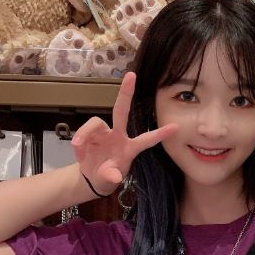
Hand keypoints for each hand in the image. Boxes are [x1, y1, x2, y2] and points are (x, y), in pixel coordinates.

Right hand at [72, 72, 177, 195]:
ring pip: (95, 122)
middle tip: (132, 75)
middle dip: (126, 93)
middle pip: (121, 110)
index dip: (160, 134)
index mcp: (129, 147)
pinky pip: (83, 133)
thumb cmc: (107, 175)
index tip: (176, 127)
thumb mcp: (110, 180)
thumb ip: (111, 177)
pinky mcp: (90, 134)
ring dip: (84, 134)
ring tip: (78, 148)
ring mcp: (103, 133)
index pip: (146, 140)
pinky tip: (78, 154)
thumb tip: (114, 177)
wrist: (90, 177)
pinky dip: (78, 143)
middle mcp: (118, 135)